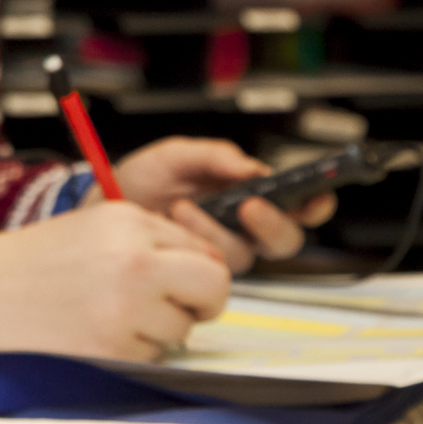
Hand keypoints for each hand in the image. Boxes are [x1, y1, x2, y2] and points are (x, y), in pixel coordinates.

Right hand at [0, 200, 231, 361]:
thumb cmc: (35, 262)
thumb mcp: (96, 227)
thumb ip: (154, 239)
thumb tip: (209, 269)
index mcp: (129, 221)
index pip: (205, 251)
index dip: (194, 272)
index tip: (175, 282)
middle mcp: (135, 260)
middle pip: (214, 287)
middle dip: (201, 302)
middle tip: (170, 307)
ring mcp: (127, 307)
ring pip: (183, 329)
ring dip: (157, 329)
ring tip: (109, 314)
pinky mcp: (115, 349)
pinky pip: (153, 357)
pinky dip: (131, 351)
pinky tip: (95, 332)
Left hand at [108, 136, 335, 272]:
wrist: (105, 204)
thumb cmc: (144, 181)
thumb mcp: (176, 155)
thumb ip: (213, 156)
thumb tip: (251, 167)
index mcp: (250, 194)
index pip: (298, 205)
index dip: (315, 203)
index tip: (317, 194)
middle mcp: (244, 228)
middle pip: (284, 240)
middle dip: (273, 224)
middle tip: (249, 206)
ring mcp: (223, 250)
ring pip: (245, 256)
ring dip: (216, 231)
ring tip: (184, 207)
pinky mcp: (199, 268)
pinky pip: (212, 265)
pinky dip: (194, 242)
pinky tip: (175, 222)